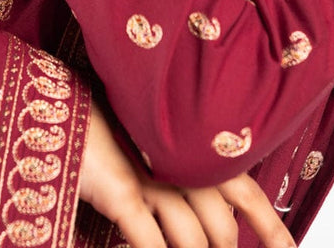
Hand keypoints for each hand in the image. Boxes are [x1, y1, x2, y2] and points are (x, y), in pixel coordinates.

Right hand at [80, 103, 295, 247]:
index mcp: (194, 147)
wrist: (61, 99)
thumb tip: (215, 219)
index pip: (248, 191)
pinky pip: (149, 237)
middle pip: (221, 227)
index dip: (272, 228)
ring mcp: (149, 176)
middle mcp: (179, 161)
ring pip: (192, 237)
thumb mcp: (156, 147)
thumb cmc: (110, 125)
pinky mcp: (119, 190)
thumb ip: (184, 173)